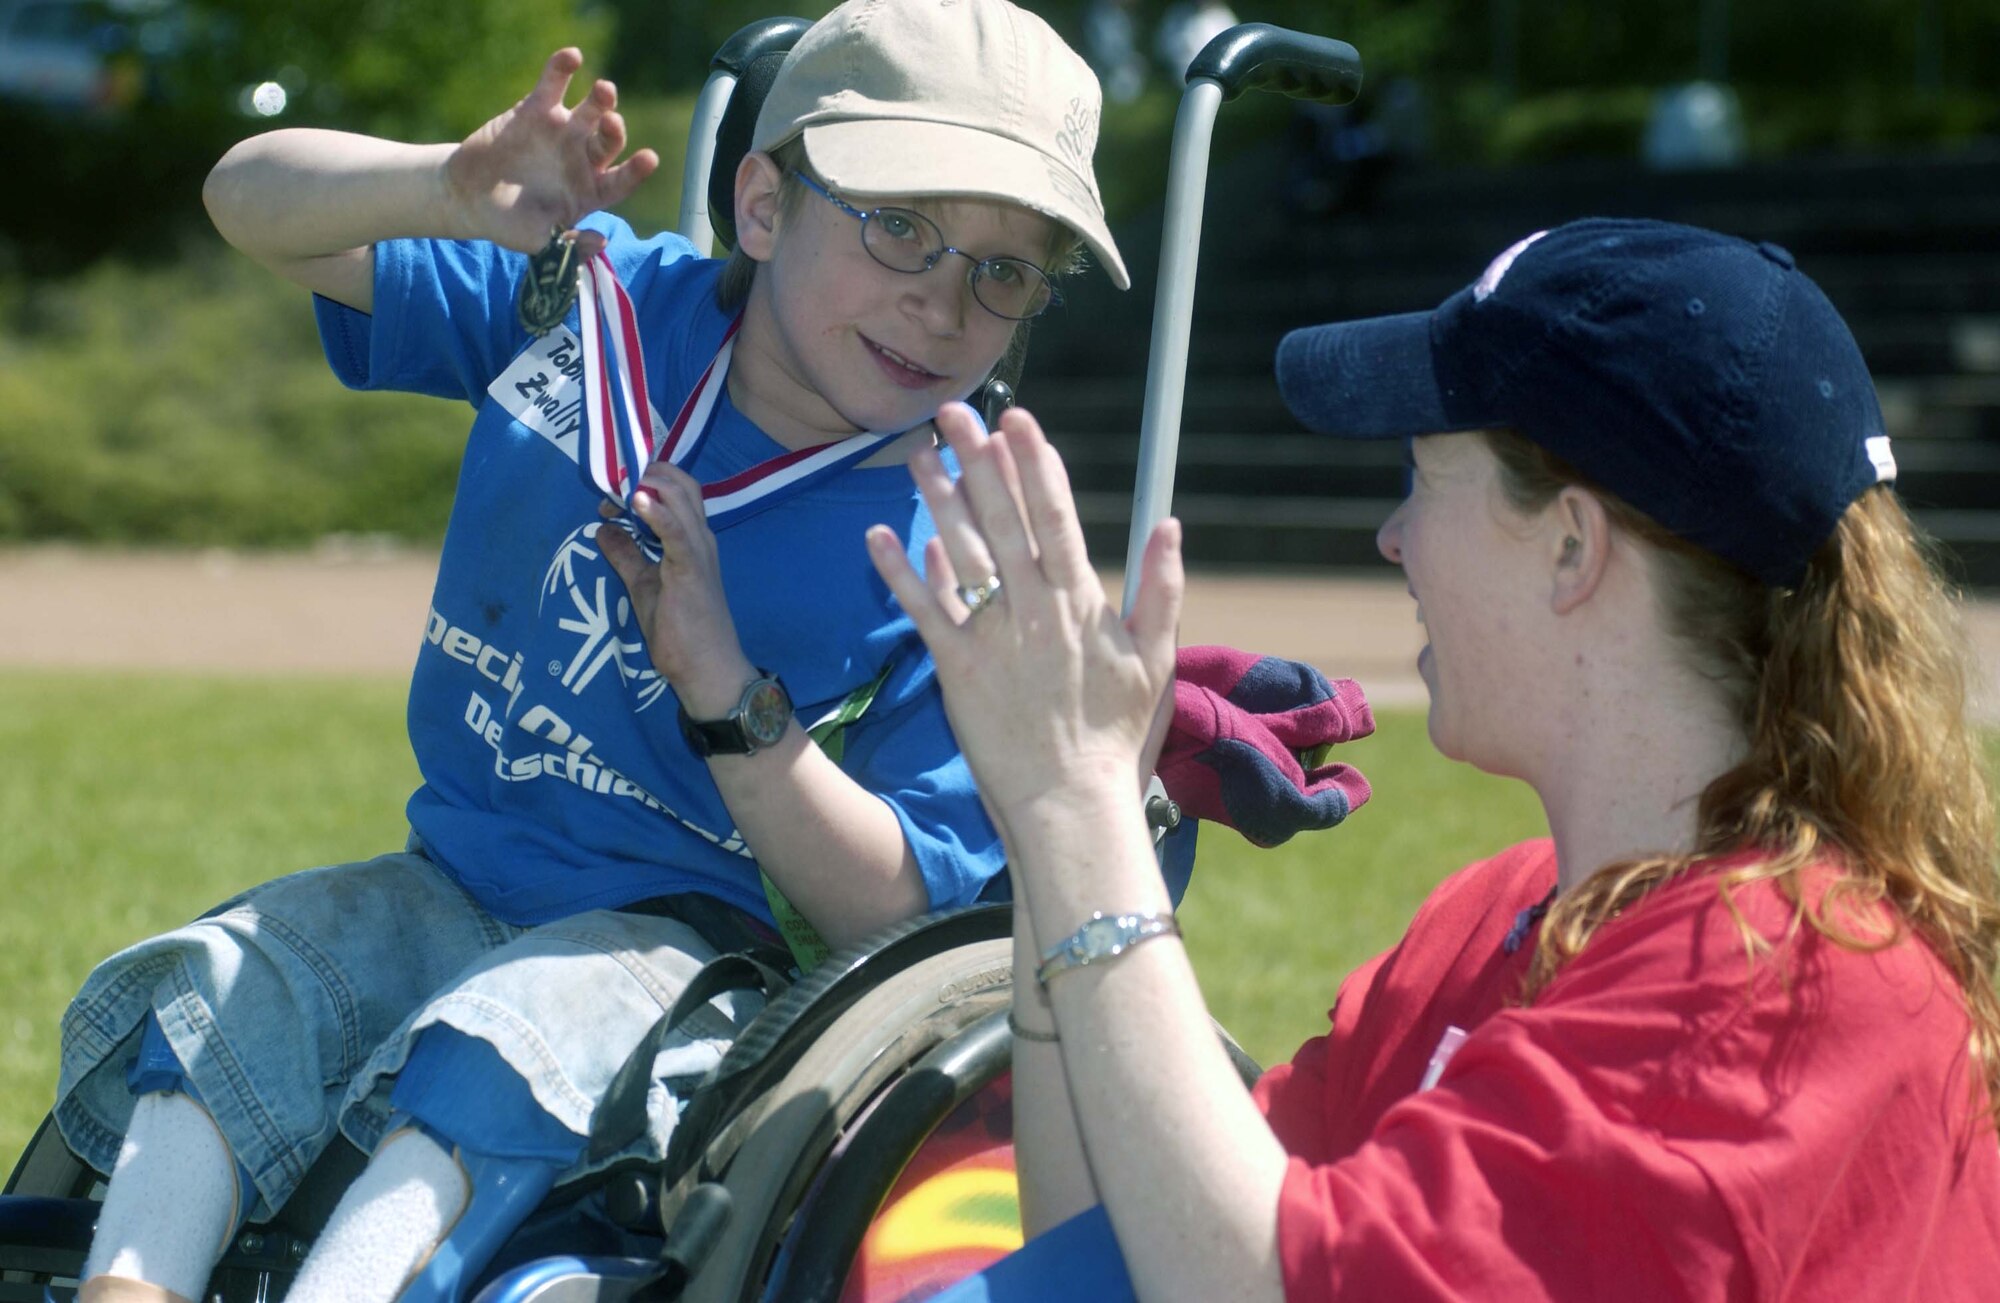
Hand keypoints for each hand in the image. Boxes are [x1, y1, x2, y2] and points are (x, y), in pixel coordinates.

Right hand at [444, 48, 659, 254]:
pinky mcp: (536, 110)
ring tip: (605, 90)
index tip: (649, 159)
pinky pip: (553, 85)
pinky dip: (562, 69)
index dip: (635, 171)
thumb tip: (601, 241)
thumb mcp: (539, 244)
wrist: (468, 197)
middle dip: (614, 131)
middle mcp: (582, 160)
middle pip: (608, 142)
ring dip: (600, 99)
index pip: (621, 181)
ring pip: (590, 111)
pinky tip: (572, 56)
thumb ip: (569, 245)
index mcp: (590, 192)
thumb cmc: (508, 225)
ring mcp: (562, 132)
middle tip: (612, 122)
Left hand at [598, 463, 757, 715]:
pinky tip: (637, 500)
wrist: (708, 668)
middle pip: (680, 483)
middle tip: (612, 488)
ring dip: (648, 485)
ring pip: (680, 497)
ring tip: (619, 488)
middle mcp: (699, 536)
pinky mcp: (690, 567)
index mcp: (691, 539)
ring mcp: (697, 549)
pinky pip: (675, 531)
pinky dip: (657, 512)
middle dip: (644, 473)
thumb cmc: (681, 632)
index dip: (643, 482)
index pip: (676, 491)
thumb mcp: (643, 585)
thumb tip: (602, 530)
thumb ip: (626, 555)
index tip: (611, 497)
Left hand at [866, 403, 1183, 819]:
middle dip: (978, 459)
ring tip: (918, 455)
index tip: (1019, 419)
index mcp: (1079, 600)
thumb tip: (1171, 526)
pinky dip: (899, 572)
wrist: (1070, 803)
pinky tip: (877, 535)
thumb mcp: (1153, 659)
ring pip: (960, 552)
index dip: (1035, 463)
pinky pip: (923, 609)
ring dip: (937, 500)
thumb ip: (1161, 589)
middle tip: (955, 412)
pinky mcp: (956, 667)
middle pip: (1001, 518)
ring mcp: (992, 635)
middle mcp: (1033, 607)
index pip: (1056, 515)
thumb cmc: (1114, 737)